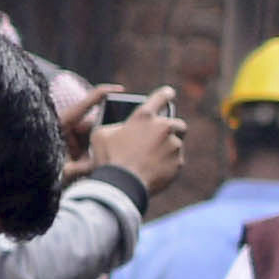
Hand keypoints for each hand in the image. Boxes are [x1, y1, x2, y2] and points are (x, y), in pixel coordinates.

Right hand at [76, 90, 199, 197]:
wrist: (122, 185)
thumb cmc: (109, 158)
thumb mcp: (100, 135)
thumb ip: (114, 126)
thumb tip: (119, 128)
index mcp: (144, 116)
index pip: (160, 97)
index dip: (165, 94)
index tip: (169, 93)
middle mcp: (163, 128)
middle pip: (177, 124)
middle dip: (171, 130)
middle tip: (159, 139)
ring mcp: (173, 146)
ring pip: (176, 144)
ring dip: (167, 149)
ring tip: (151, 160)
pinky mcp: (178, 163)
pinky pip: (175, 162)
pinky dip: (167, 165)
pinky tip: (152, 171)